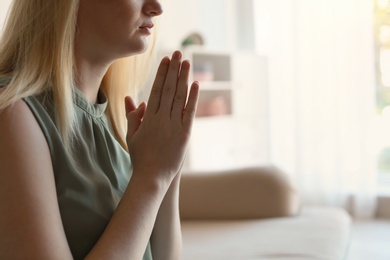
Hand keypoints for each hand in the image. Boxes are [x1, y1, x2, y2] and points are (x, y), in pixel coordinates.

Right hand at [125, 50, 198, 184]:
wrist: (152, 177)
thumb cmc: (140, 156)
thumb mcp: (132, 135)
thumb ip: (133, 116)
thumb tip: (134, 99)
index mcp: (148, 117)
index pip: (156, 90)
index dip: (162, 73)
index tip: (166, 60)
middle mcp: (161, 118)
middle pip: (169, 89)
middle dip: (174, 69)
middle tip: (178, 53)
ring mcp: (174, 126)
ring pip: (179, 97)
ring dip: (184, 78)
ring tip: (187, 62)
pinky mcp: (185, 134)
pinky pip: (190, 112)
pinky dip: (193, 98)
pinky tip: (196, 84)